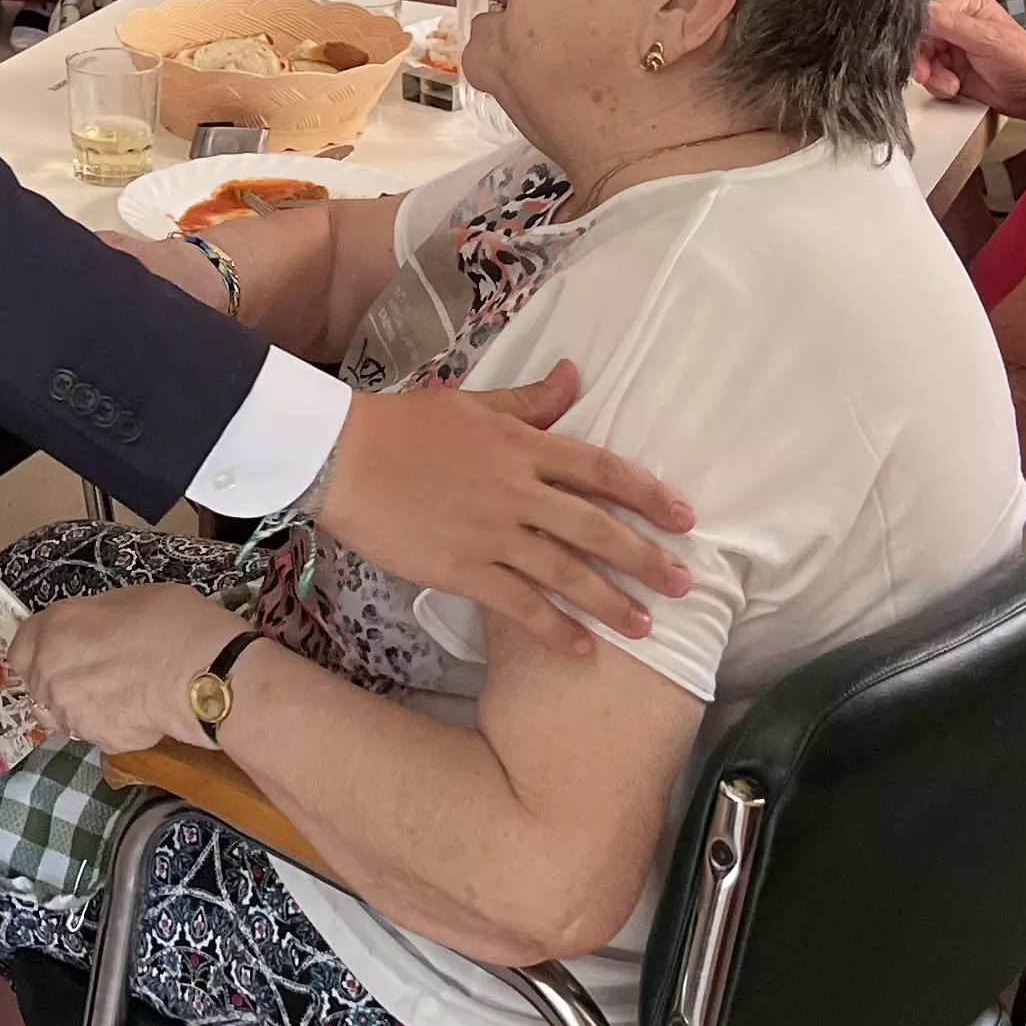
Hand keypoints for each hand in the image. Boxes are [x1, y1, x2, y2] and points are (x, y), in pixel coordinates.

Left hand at [9, 584, 240, 753]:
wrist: (201, 674)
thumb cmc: (170, 623)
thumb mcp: (126, 601)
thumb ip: (94, 620)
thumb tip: (95, 632)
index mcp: (53, 629)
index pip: (19, 648)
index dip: (38, 651)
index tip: (57, 651)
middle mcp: (50, 673)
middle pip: (37, 685)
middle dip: (59, 681)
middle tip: (96, 673)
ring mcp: (70, 712)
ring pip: (61, 714)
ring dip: (79, 707)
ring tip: (116, 696)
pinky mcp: (97, 741)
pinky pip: (94, 732)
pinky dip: (108, 725)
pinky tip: (136, 712)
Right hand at [314, 367, 694, 648]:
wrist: (340, 455)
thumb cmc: (403, 424)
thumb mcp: (472, 402)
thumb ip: (529, 400)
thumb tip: (575, 375)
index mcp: (521, 445)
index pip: (600, 469)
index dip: (647, 493)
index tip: (684, 516)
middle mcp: (517, 491)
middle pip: (595, 528)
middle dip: (645, 557)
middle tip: (684, 583)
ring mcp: (492, 533)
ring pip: (565, 572)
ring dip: (610, 602)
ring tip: (646, 627)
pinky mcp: (463, 570)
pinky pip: (520, 605)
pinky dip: (554, 629)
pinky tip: (581, 650)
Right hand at [914, 0, 1025, 126]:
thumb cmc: (1022, 59)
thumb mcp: (984, 37)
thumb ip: (948, 23)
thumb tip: (914, 14)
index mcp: (966, 8)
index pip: (928, 14)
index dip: (917, 31)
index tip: (911, 47)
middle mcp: (957, 27)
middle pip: (921, 39)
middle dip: (922, 58)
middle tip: (924, 73)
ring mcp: (954, 52)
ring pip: (923, 60)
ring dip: (932, 75)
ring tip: (951, 85)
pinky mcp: (954, 74)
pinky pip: (931, 78)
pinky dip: (939, 86)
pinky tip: (955, 89)